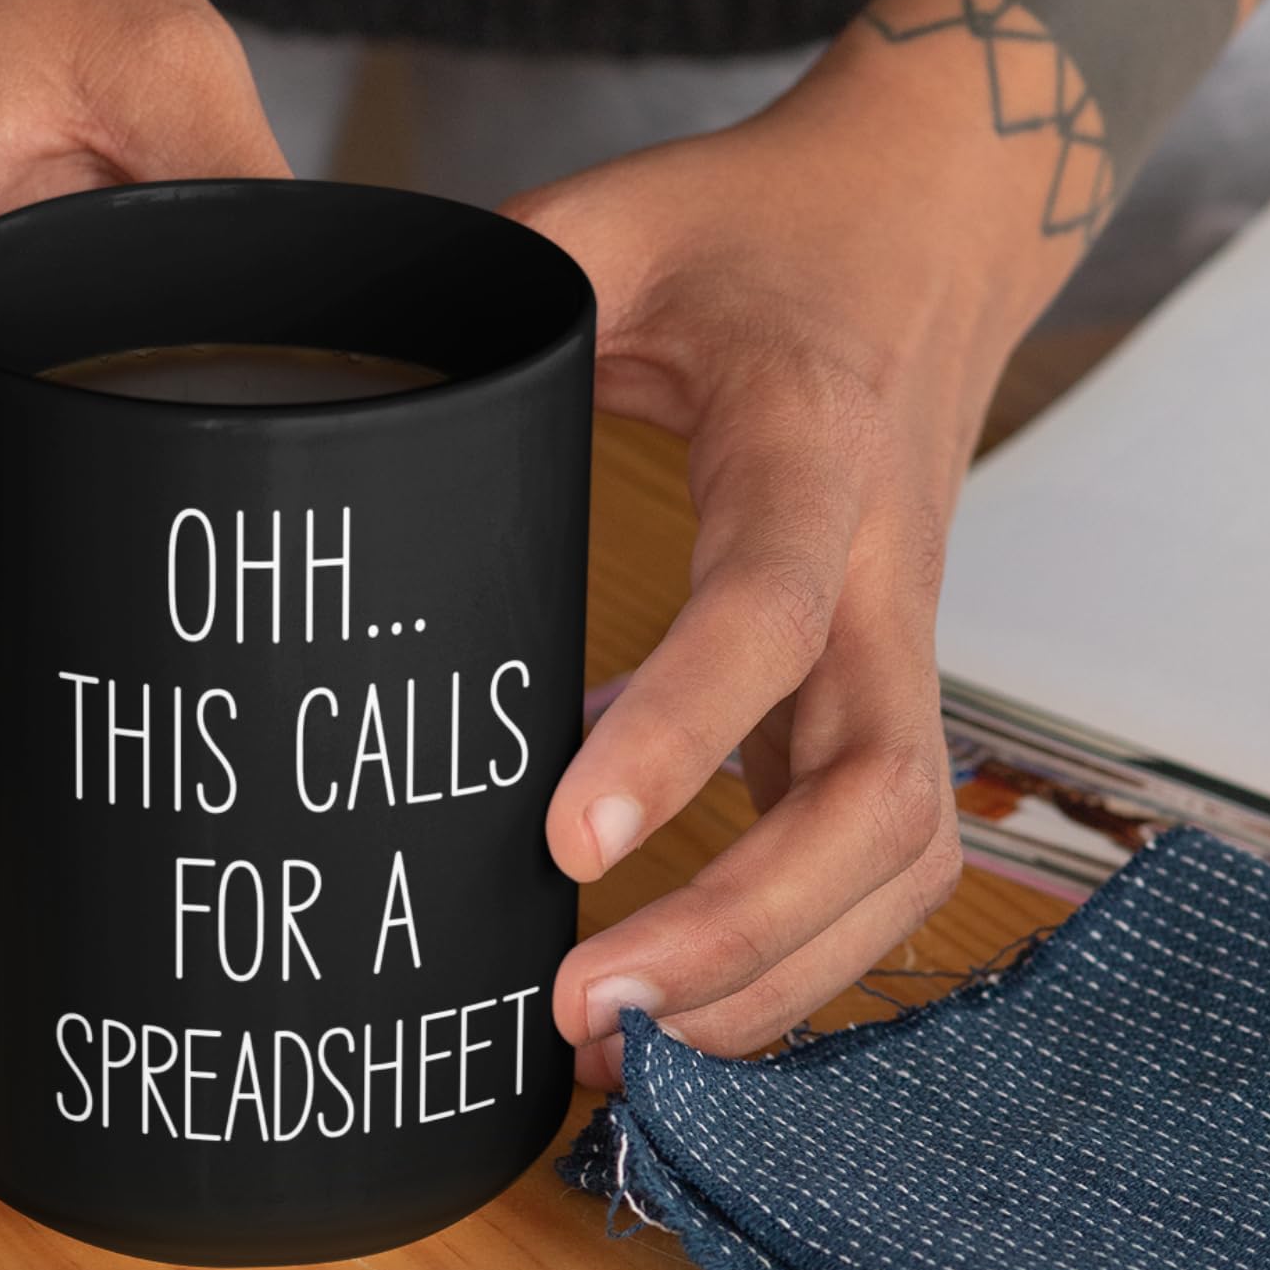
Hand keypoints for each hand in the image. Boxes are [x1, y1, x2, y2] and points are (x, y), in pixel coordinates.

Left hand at [504, 76, 1044, 1073]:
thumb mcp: (624, 218)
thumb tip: (335, 355)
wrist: (934, 220)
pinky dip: (802, 949)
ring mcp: (900, 644)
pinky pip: (881, 853)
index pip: (765, 619)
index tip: (559, 844)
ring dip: (780, 975)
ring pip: (899, 860)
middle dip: (739, 931)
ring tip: (626, 1052)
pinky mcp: (885, 685)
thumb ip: (499, 283)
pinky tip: (683, 986)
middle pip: (871, 800)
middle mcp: (881, 576)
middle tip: (580, 1015)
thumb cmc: (772, 228)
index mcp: (809, 453)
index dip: (676, 740)